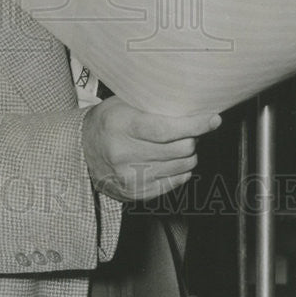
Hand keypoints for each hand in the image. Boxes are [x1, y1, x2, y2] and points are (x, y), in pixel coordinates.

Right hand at [81, 97, 220, 201]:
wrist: (83, 152)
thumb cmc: (109, 121)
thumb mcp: (123, 103)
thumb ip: (153, 103)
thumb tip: (192, 103)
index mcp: (120, 126)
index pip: (165, 129)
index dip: (194, 125)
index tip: (213, 119)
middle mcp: (123, 154)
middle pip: (179, 149)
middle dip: (192, 138)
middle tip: (190, 129)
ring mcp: (130, 177)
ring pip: (182, 167)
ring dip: (188, 154)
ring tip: (179, 143)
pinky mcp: (137, 193)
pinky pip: (175, 182)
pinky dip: (181, 170)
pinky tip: (172, 159)